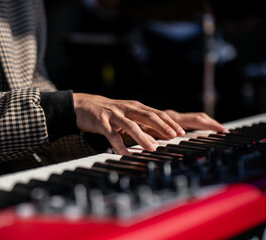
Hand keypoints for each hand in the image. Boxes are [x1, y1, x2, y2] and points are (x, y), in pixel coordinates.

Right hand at [73, 93, 225, 154]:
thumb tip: (158, 138)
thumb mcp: (127, 115)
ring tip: (152, 148)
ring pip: (131, 126)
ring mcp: (115, 115)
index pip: (157, 114)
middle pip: (148, 116)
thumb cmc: (110, 113)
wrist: (84, 105)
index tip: (181, 132)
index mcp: (136, 107)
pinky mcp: (102, 122)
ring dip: (142, 137)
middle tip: (174, 137)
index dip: (169, 123)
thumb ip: (141, 124)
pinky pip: (112, 135)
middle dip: (162, 127)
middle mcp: (127, 109)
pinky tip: (125, 153)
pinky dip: (119, 145)